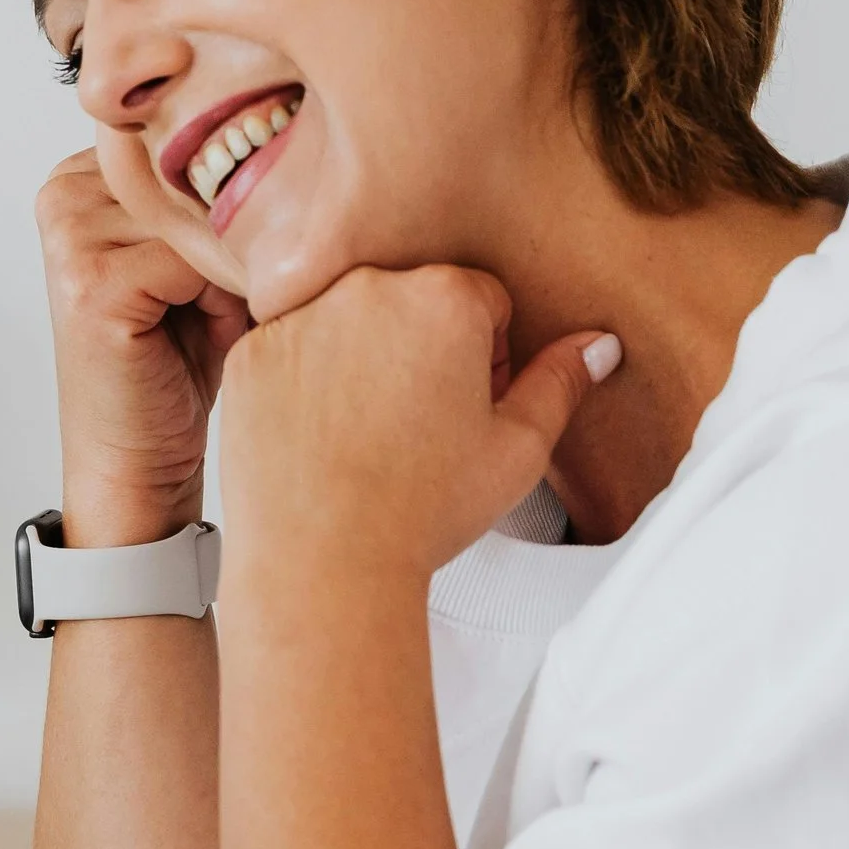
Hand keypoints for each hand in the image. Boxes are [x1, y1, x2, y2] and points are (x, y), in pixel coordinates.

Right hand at [37, 151, 248, 543]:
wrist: (141, 459)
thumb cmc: (180, 362)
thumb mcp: (205, 256)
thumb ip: (219, 193)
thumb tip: (301, 133)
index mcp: (86, 173)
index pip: (186, 134)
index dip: (237, 181)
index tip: (258, 229)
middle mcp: (66, 191)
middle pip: (194, 170)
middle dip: (237, 223)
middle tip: (243, 285)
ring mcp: (70, 233)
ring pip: (199, 212)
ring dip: (232, 261)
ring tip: (221, 311)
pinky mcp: (90, 281)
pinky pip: (192, 258)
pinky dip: (223, 295)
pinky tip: (212, 330)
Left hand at [214, 263, 616, 591]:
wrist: (323, 561)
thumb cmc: (424, 510)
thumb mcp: (518, 449)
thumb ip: (561, 383)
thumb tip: (597, 343)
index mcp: (445, 296)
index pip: (482, 300)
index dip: (486, 356)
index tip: (469, 403)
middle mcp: (367, 287)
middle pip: (412, 301)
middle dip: (424, 347)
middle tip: (420, 424)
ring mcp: (300, 316)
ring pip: (347, 322)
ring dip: (362, 357)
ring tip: (368, 435)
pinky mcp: (251, 352)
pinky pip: (290, 350)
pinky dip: (304, 381)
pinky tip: (320, 437)